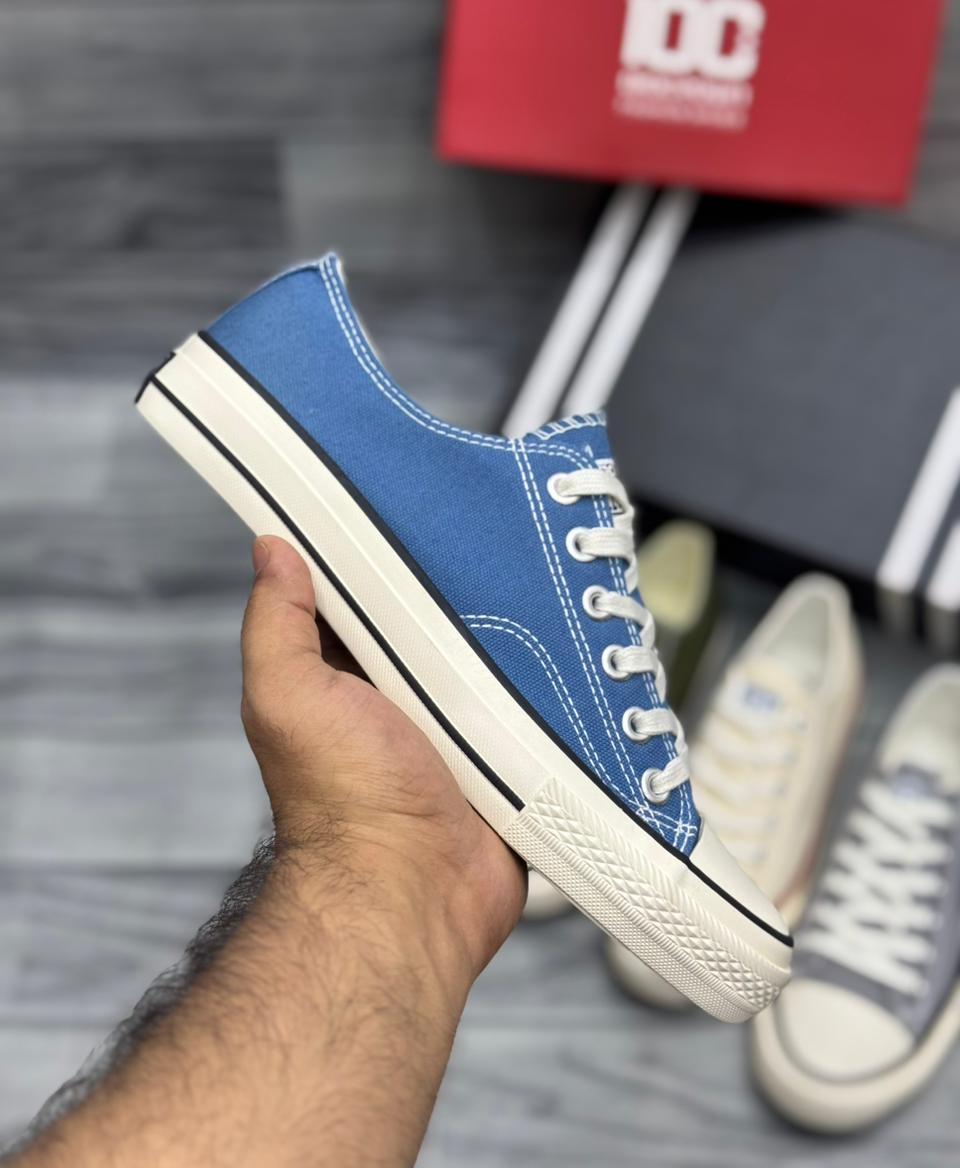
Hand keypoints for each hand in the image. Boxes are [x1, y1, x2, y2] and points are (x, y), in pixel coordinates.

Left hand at [240, 535, 526, 992]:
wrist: (414, 892)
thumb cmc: (343, 800)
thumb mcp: (288, 697)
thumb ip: (277, 624)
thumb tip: (270, 548)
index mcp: (343, 676)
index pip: (359, 595)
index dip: (374, 552)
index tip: (405, 500)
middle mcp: (398, 696)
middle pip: (431, 620)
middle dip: (455, 584)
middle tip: (492, 527)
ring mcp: (457, 724)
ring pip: (486, 656)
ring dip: (507, 630)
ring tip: (542, 570)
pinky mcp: (505, 752)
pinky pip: (529, 703)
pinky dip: (543, 680)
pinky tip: (568, 638)